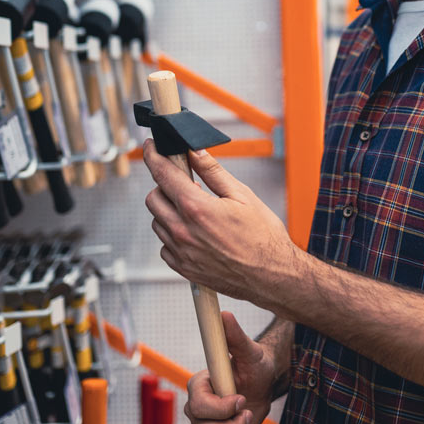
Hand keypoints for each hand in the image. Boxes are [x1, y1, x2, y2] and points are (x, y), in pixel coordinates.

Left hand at [143, 142, 300, 304]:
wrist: (272, 276)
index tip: (151, 147)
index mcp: (196, 208)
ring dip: (170, 210)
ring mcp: (181, 252)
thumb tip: (195, 152)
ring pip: (158, 221)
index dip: (153, 156)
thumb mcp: (242, 195)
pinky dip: (174, 234)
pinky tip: (196, 232)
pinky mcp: (183, 268)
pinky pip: (165, 245)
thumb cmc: (263, 237)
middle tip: (188, 184)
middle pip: (153, 198)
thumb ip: (213, 172)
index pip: (163, 174)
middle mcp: (183, 231)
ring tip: (198, 211)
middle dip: (165, 185)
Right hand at [186, 312, 274, 423]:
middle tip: (248, 414)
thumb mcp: (249, 351)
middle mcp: (196, 408)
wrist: (263, 384)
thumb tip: (224, 314)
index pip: (198, 406)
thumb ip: (234, 335)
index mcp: (198, 385)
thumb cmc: (254, 365)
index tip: (241, 399)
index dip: (221, 408)